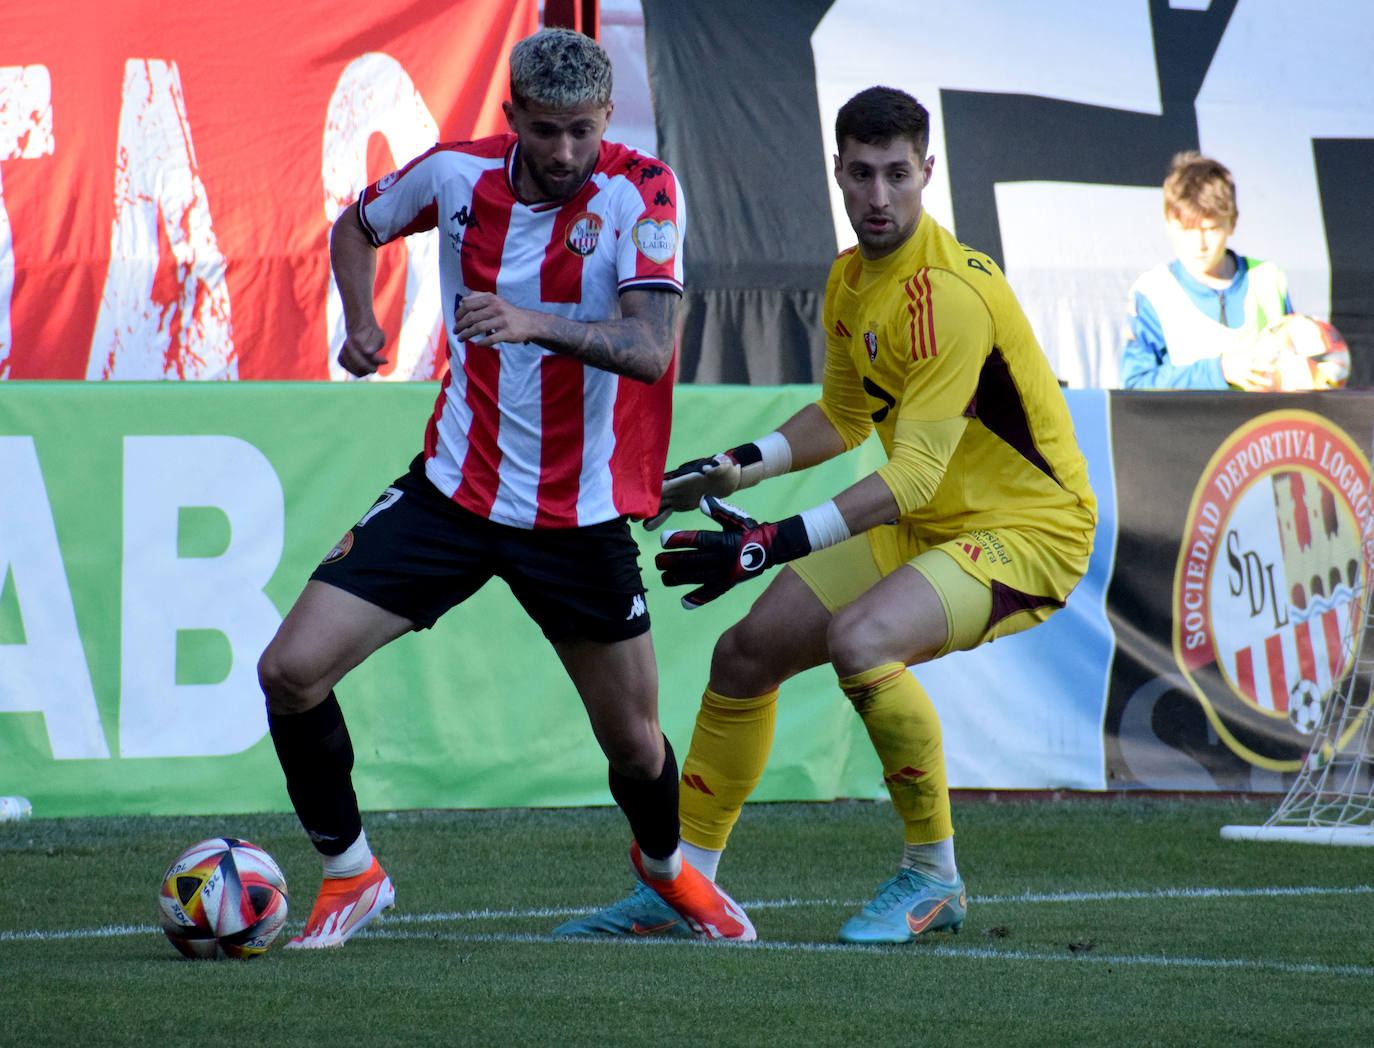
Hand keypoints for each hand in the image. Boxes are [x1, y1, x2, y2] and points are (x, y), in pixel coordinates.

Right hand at [337, 323, 387, 376]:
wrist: (360, 332)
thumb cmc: (373, 334)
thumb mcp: (378, 335)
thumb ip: (374, 342)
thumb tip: (367, 352)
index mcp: (355, 338)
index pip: (367, 355)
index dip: (378, 360)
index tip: (386, 361)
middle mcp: (347, 346)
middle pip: (361, 365)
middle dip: (372, 368)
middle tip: (378, 367)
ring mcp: (342, 353)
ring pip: (358, 372)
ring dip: (368, 371)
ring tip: (374, 365)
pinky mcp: (341, 360)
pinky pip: (356, 373)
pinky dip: (363, 372)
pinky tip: (366, 366)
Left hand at [453, 291, 534, 346]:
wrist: (528, 322)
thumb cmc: (507, 312)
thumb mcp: (495, 300)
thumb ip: (479, 297)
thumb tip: (463, 300)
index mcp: (491, 299)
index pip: (468, 305)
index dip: (459, 313)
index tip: (456, 320)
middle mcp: (496, 308)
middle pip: (472, 317)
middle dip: (460, 325)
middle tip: (455, 331)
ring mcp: (503, 321)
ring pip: (479, 328)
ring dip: (467, 335)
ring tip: (460, 339)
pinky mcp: (508, 333)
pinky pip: (491, 339)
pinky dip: (482, 343)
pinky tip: (477, 345)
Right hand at [643, 453, 742, 528]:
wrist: (730, 479)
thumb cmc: (726, 470)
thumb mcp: (724, 466)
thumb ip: (716, 466)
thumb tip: (707, 469)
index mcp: (686, 479)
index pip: (666, 485)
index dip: (654, 490)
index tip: (642, 496)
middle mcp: (679, 487)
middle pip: (658, 495)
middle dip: (645, 502)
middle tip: (631, 512)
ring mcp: (679, 495)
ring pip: (660, 504)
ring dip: (649, 511)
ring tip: (635, 520)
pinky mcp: (683, 503)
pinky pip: (668, 510)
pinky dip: (658, 517)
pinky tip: (648, 526)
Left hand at [655, 496, 809, 608]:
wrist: (768, 550)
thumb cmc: (747, 531)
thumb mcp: (735, 518)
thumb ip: (719, 511)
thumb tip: (702, 501)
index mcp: (722, 540)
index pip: (697, 540)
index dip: (679, 540)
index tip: (663, 540)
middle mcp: (721, 558)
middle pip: (692, 560)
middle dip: (672, 561)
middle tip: (657, 560)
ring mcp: (723, 573)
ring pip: (697, 578)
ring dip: (678, 578)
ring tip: (664, 577)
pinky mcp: (726, 584)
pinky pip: (711, 594)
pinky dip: (697, 599)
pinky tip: (683, 602)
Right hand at [1220, 343, 1277, 391]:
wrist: (1217, 366)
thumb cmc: (1230, 356)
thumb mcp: (1238, 346)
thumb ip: (1249, 338)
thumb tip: (1255, 325)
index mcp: (1246, 355)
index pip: (1260, 353)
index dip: (1270, 352)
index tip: (1280, 350)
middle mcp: (1245, 364)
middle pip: (1258, 367)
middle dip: (1267, 368)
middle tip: (1274, 370)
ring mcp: (1241, 373)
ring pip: (1255, 379)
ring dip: (1263, 382)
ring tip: (1270, 384)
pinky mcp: (1238, 380)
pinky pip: (1248, 386)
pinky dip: (1255, 389)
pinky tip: (1261, 390)